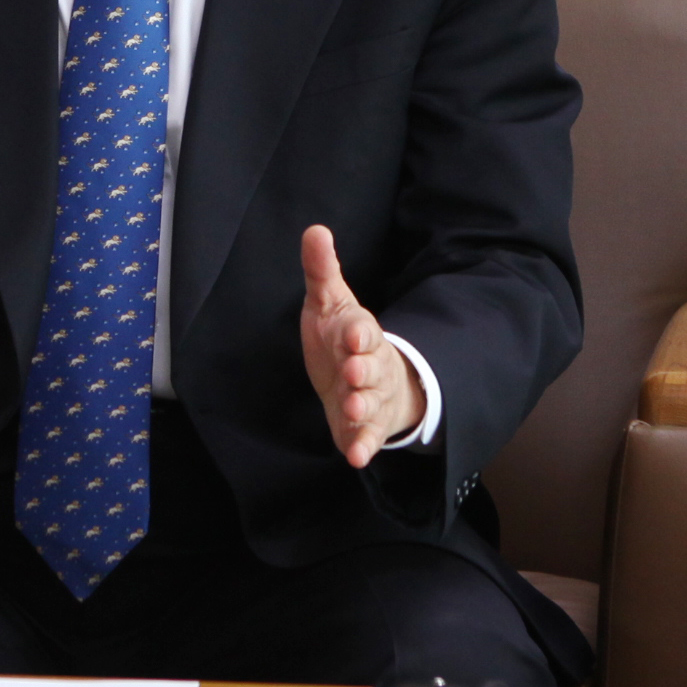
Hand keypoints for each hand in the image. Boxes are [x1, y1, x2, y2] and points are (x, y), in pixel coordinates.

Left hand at [299, 224, 423, 468]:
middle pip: (371, 367)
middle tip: (352, 372)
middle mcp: (371, 366)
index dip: (357, 334)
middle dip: (363, 370)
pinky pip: (368, 438)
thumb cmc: (343, 338)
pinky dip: (363, 446)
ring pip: (372, 402)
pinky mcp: (365, 426)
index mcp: (361, 334)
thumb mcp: (330, 302)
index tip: (350, 335)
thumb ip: (322, 271)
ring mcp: (371, 398)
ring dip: (363, 406)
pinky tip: (355, 457)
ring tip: (353, 408)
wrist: (366, 378)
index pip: (362, 331)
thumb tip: (315, 229)